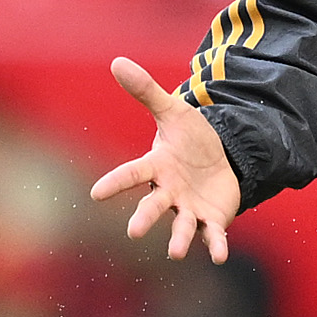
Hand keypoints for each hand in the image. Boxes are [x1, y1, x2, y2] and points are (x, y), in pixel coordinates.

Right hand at [90, 57, 241, 262]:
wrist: (219, 159)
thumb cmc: (189, 139)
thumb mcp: (173, 111)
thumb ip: (147, 91)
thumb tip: (117, 61)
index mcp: (156, 167)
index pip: (132, 174)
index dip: (115, 183)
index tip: (96, 193)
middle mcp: (169, 192)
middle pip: (154, 205)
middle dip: (145, 218)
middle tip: (133, 232)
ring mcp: (190, 208)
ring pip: (182, 226)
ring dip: (180, 238)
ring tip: (176, 252)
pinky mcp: (212, 219)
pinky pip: (213, 235)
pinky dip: (217, 245)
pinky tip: (220, 256)